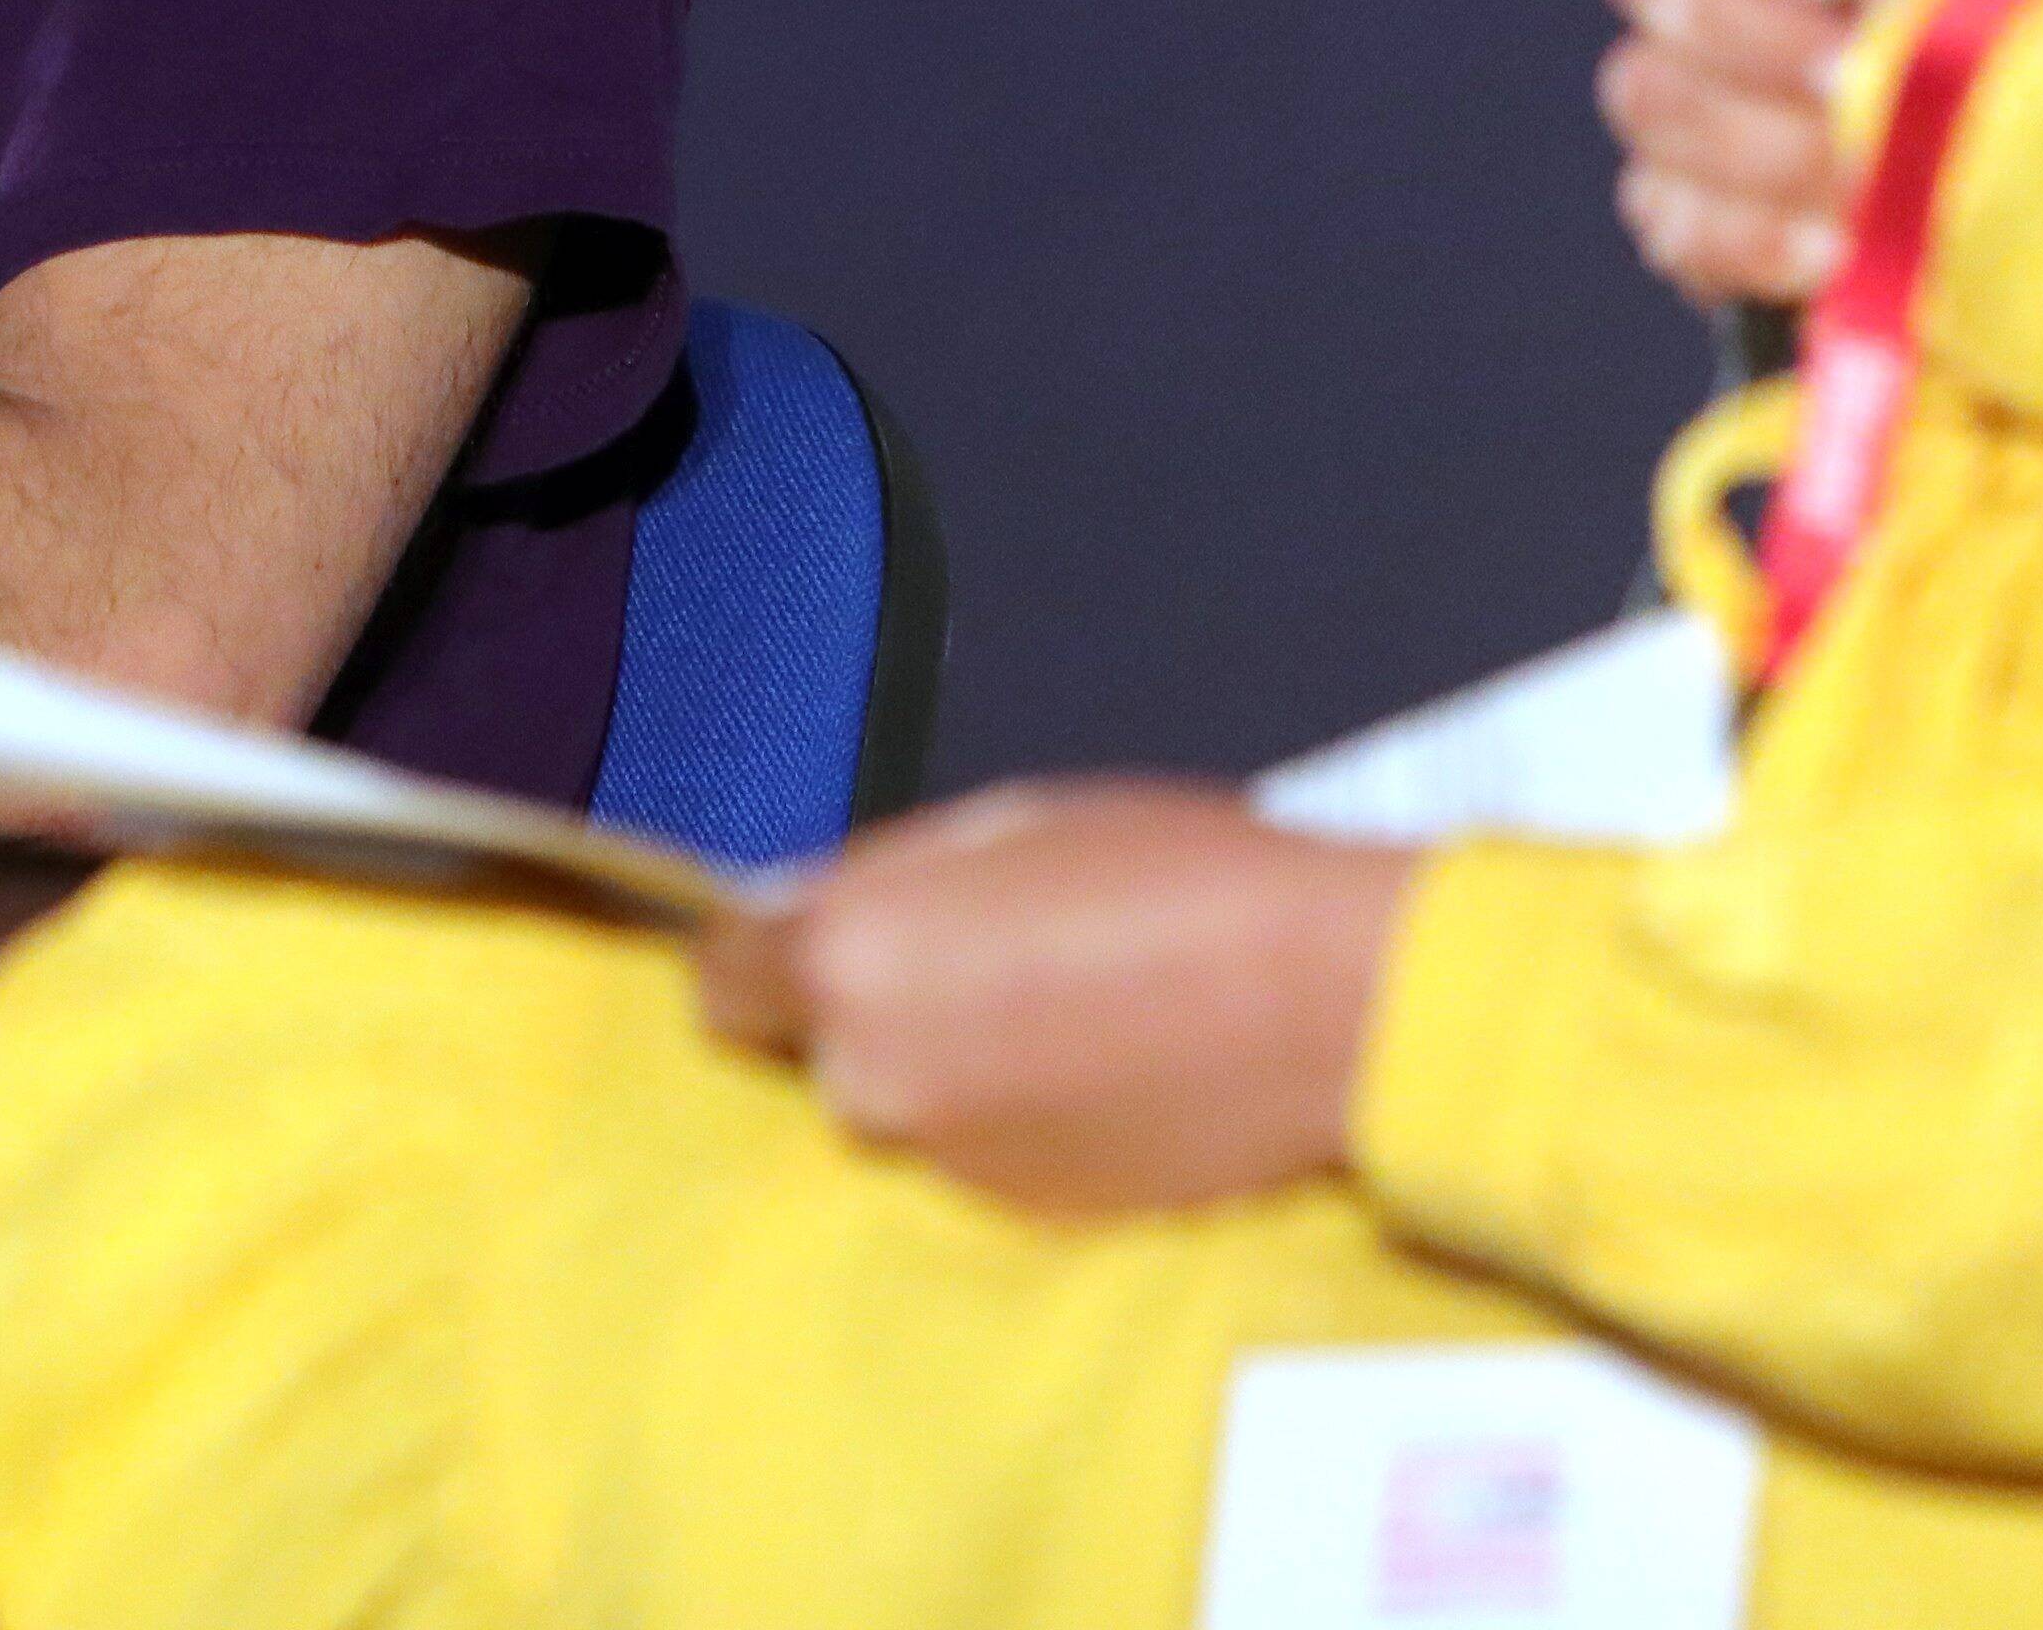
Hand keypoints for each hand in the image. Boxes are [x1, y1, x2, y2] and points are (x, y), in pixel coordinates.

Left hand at [690, 781, 1412, 1214]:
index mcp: (851, 959)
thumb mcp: (1005, 824)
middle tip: (980, 956)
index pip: (722, 980)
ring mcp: (948, 1162)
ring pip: (905, 1102)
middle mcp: (871, 1078)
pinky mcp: (1023, 1216)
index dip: (761, 952)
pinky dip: (1014, 1116)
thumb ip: (887, 879)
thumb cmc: (1173, 876)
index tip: (805, 936)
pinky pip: (981, 1152)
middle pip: (821, 1043)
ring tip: (1059, 1006)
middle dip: (876, 1007)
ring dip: (949, 1064)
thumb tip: (805, 906)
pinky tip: (1098, 1066)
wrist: (1320, 1002)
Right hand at [1590, 0, 1969, 310]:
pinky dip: (1750, 237)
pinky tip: (1833, 244)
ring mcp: (1721, 123)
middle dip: (1755, 31)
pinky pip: (1665, 220)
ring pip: (1648, 99)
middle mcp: (1743, 6)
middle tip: (1855, 69)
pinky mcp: (1721, 237)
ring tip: (1868, 171)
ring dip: (1765, 139)